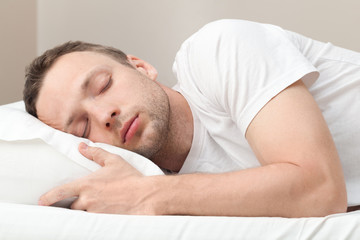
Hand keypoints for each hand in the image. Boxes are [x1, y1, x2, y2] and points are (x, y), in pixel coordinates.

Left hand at [38, 143, 157, 213]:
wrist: (144, 195)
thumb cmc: (130, 177)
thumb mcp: (113, 161)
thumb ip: (95, 153)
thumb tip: (81, 146)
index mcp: (86, 185)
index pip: (61, 192)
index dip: (49, 197)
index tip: (42, 201)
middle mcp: (87, 200)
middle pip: (72, 206)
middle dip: (77, 203)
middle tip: (88, 199)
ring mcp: (94, 213)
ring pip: (83, 214)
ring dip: (87, 210)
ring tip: (100, 204)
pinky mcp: (103, 222)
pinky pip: (93, 221)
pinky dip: (96, 216)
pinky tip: (106, 211)